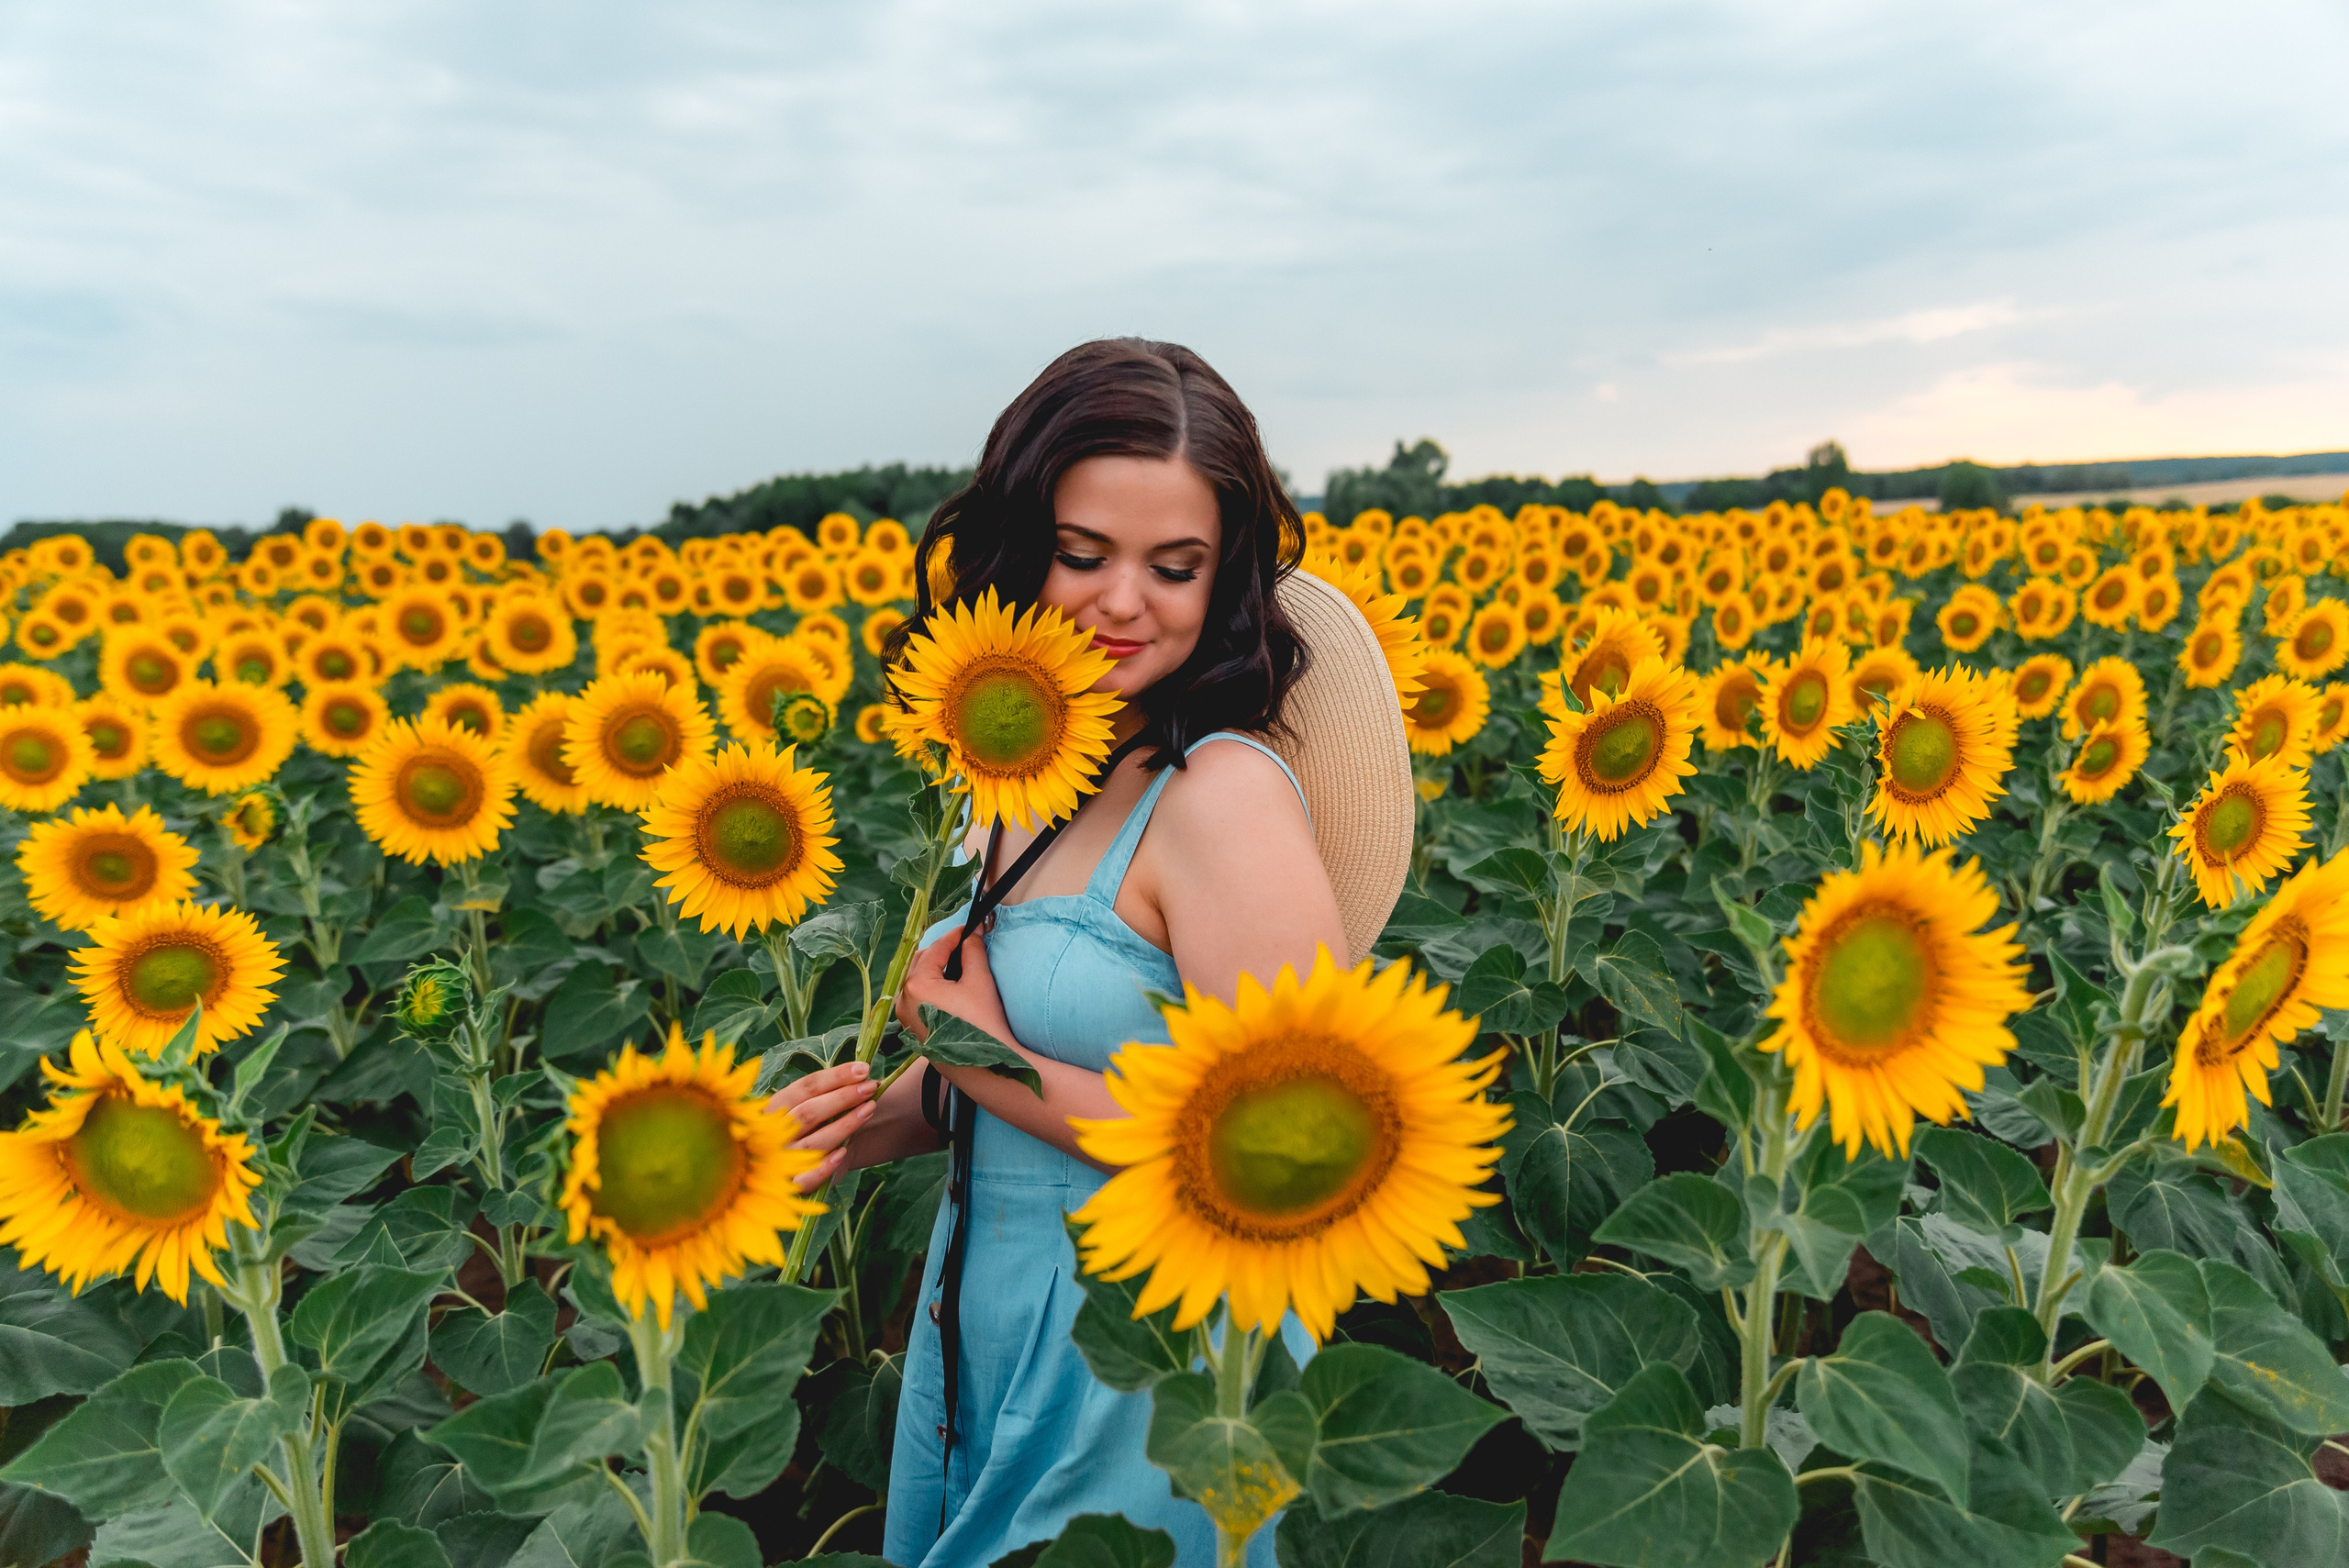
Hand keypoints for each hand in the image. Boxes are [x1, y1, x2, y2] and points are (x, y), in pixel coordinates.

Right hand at [766, 1060, 877, 1192]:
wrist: (778, 1172)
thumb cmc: (802, 1130)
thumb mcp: (804, 1108)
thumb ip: (825, 1094)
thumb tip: (861, 1075)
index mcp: (775, 1107)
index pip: (806, 1087)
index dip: (836, 1076)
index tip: (864, 1069)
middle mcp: (774, 1132)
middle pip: (810, 1111)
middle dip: (844, 1097)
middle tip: (871, 1086)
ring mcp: (781, 1160)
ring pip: (814, 1142)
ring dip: (845, 1124)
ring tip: (870, 1109)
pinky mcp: (792, 1184)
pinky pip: (806, 1178)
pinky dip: (823, 1167)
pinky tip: (843, 1154)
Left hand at [894, 926, 1013, 1045]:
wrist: (983, 1069)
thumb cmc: (983, 1025)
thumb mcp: (980, 981)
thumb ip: (973, 950)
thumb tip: (972, 932)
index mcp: (916, 984)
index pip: (936, 948)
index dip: (955, 935)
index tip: (971, 927)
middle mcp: (903, 998)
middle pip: (920, 961)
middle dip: (942, 951)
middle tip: (965, 946)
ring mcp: (904, 1015)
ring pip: (916, 978)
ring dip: (934, 968)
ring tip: (959, 965)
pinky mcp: (910, 1027)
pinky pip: (916, 996)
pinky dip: (930, 986)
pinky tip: (950, 986)